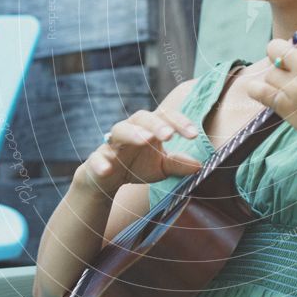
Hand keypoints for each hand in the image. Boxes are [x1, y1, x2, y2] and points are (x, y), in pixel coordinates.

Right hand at [76, 105, 201, 195]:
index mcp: (149, 127)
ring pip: (120, 130)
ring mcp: (112, 143)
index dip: (180, 122)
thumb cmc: (138, 166)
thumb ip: (178, 164)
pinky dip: (101, 163)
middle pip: (142, 117)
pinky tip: (107, 169)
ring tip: (145, 140)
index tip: (193, 135)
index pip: (165, 116)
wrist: (106, 179)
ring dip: (133, 133)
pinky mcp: (97, 159)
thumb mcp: (161, 167)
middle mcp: (131, 129)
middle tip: (169, 135)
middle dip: (157, 124)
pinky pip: (96, 158)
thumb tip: (200, 165)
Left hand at [245, 36, 296, 155]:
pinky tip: (259, 91)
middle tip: (285, 71)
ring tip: (287, 91)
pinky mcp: (288, 107)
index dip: (295, 52)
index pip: (294, 41)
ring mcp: (296, 86)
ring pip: (269, 74)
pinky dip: (258, 91)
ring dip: (275, 81)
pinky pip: (261, 92)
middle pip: (274, 50)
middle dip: (278, 59)